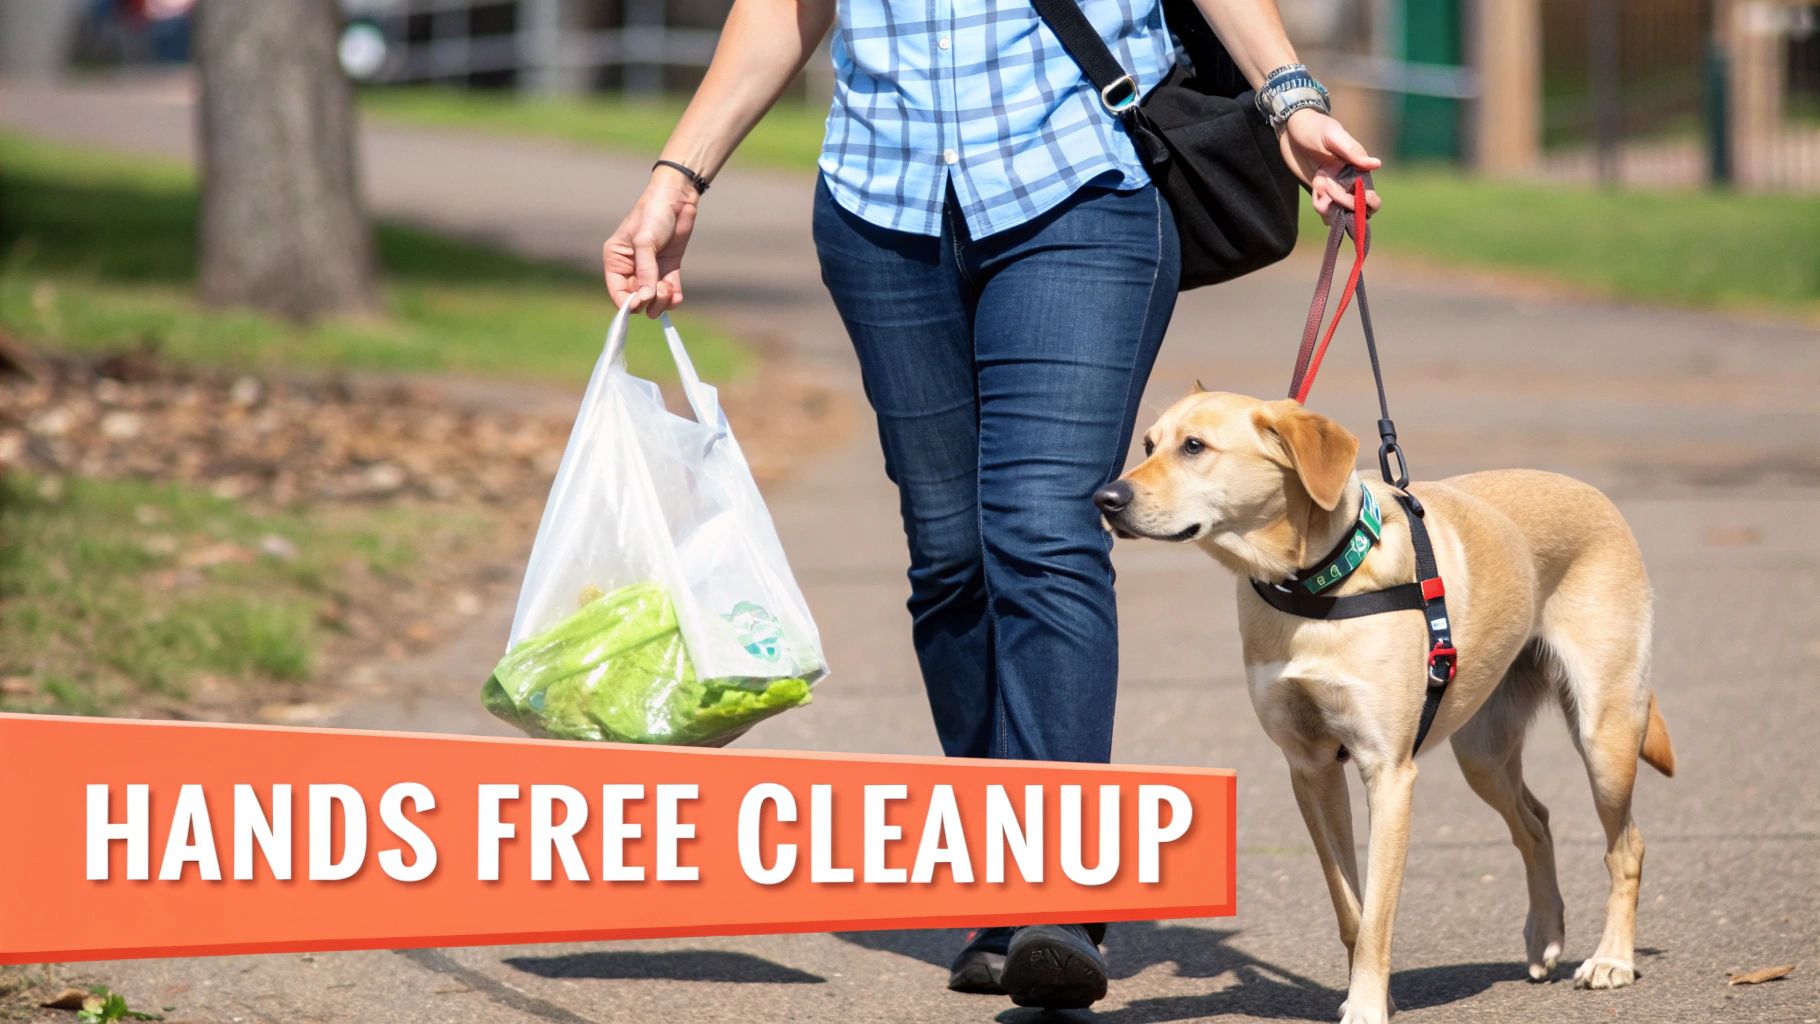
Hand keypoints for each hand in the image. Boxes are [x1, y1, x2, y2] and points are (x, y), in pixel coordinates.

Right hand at [603, 175, 699, 316]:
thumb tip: (646, 298)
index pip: (617, 292)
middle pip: (636, 299)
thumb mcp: (645, 242)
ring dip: (661, 301)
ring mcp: (651, 269)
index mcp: (616, 259)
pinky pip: (669, 292)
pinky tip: (677, 295)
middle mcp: (631, 268)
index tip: (641, 303)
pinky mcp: (668, 268)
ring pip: (653, 299)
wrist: (677, 199)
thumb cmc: (653, 214)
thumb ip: (645, 271)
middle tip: (660, 290)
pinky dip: (673, 298)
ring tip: (668, 289)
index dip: (628, 303)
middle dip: (649, 301)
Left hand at [1278, 109, 1382, 218]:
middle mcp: (1348, 181)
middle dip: (1344, 204)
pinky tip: (1315, 190)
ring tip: (1318, 184)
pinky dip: (1320, 206)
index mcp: (1357, 169)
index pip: (1370, 196)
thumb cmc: (1315, 126)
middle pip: (1356, 209)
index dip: (1366, 202)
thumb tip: (1377, 164)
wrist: (1291, 127)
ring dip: (1328, 207)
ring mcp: (1334, 187)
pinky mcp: (1319, 190)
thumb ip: (1353, 151)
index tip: (1354, 194)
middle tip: (1325, 184)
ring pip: (1339, 212)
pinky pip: (1324, 208)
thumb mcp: (1333, 135)